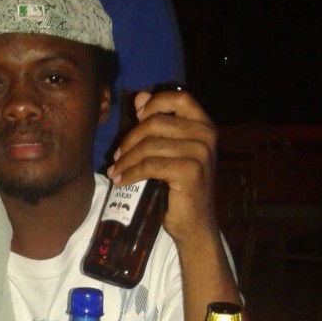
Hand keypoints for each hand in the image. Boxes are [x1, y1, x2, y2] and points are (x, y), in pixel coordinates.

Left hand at [107, 89, 216, 244]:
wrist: (195, 224)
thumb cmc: (181, 188)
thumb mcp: (170, 152)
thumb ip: (157, 125)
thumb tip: (139, 97)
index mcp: (205, 126)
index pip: (180, 98)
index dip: (155, 103)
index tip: (137, 118)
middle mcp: (207, 135)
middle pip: (157, 123)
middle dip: (130, 139)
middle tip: (116, 156)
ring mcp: (200, 153)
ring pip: (150, 146)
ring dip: (126, 160)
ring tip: (114, 171)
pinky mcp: (190, 172)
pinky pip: (151, 165)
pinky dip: (131, 173)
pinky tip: (121, 180)